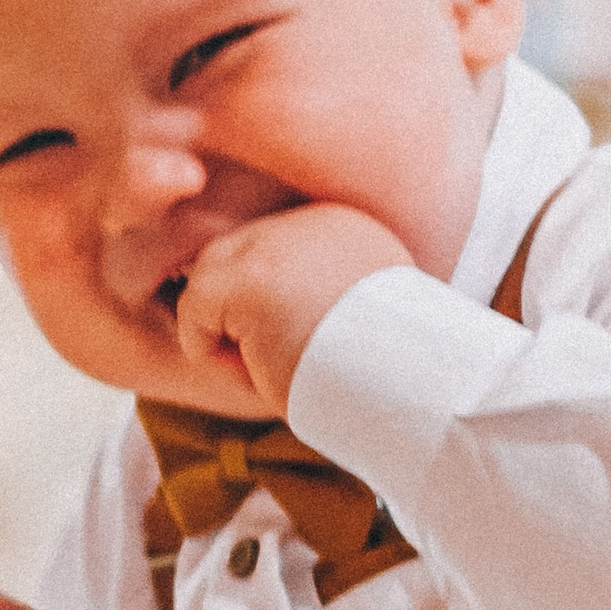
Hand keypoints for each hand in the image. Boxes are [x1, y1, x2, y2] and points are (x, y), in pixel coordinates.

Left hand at [173, 204, 411, 411]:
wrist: (416, 392)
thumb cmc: (387, 379)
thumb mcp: (356, 322)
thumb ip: (311, 299)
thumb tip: (242, 318)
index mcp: (345, 224)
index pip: (271, 250)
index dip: (267, 306)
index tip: (303, 344)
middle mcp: (312, 217)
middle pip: (233, 258)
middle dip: (237, 315)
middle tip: (284, 363)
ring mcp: (279, 243)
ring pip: (209, 281)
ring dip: (230, 336)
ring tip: (281, 367)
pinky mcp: (251, 279)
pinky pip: (194, 309)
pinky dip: (210, 350)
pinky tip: (259, 370)